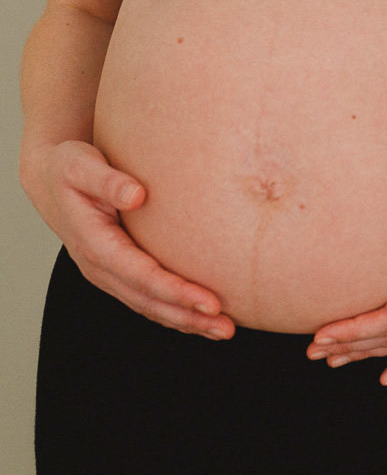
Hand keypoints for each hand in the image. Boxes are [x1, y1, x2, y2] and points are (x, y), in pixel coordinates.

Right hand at [20, 140, 234, 339]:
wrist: (50, 178)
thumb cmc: (68, 169)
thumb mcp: (80, 166)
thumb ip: (108, 181)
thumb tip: (137, 195)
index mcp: (94, 244)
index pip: (141, 276)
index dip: (176, 292)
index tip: (210, 302)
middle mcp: (99, 267)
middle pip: (149, 301)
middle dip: (189, 317)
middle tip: (226, 328)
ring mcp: (108, 274)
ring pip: (149, 307)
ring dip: (186, 322)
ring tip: (224, 330)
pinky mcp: (118, 273)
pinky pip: (148, 300)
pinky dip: (175, 312)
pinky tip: (203, 319)